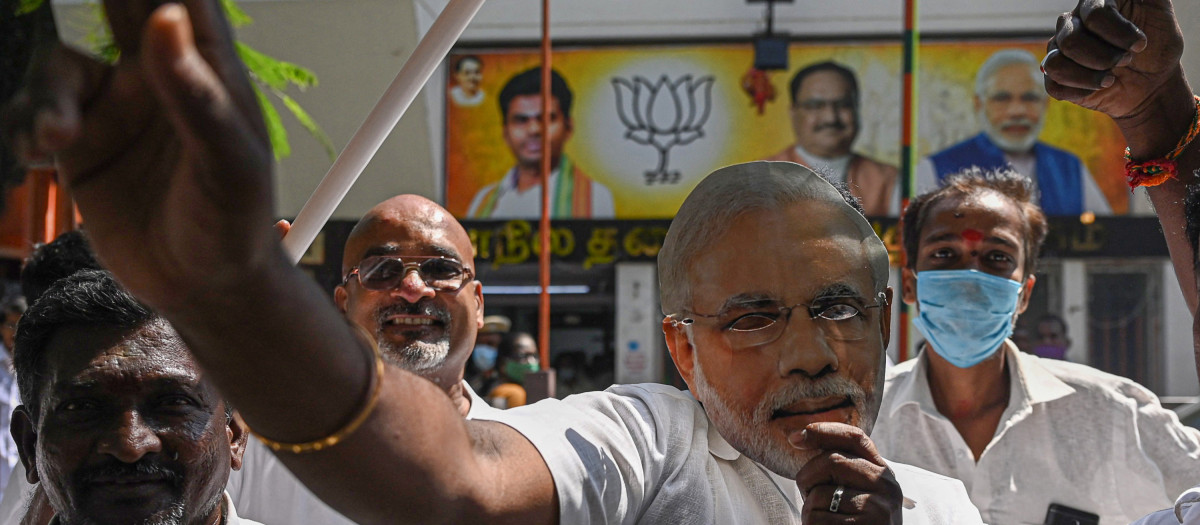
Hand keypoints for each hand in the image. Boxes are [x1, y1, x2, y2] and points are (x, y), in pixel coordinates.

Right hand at [1, 0, 273, 312]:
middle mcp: (158, 79)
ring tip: (56, 136)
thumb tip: (168, 17)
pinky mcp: (82, 146)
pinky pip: (38, 113)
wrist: (202, 290)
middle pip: (118, 11)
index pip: (182, 1)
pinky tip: (38, 150)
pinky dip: (29, 123)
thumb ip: (196, 92)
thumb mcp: (227, 162)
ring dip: (47, 93)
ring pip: (61, 69)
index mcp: (207, 70)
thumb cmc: (235, 224)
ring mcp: (117, 110)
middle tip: (45, 2)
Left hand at [793, 423, 901, 523]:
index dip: (823, 431)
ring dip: (809, 510)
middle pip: (831, 460)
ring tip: (823, 521)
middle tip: (808, 497)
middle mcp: (886, 485)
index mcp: (883, 471)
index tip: (794, 437)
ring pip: (820, 494)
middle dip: (808, 478)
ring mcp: (879, 507)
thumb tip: (796, 437)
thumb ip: (839, 467)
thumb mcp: (856, 491)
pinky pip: (818, 519)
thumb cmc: (856, 524)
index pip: (854, 437)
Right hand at [1043, 0, 1182, 119]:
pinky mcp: (1056, 77)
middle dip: (1103, 57)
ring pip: (1055, 63)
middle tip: (1125, 62)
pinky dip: (1079, 90)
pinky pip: (1053, 85)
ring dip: (1089, 77)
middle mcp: (1071, 23)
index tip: (1140, 45)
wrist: (1152, 81)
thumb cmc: (1157, 45)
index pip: (1094, 14)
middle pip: (1071, 40)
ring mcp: (1060, 50)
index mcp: (1093, 3)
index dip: (1118, 33)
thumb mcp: (1160, 12)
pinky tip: (1098, 88)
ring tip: (1111, 79)